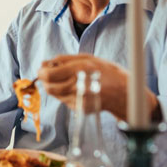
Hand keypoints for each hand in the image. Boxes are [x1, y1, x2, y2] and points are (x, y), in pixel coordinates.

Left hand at [37, 54, 156, 120]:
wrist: (124, 93)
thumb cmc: (107, 72)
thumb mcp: (88, 58)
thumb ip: (64, 59)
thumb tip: (45, 63)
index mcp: (80, 70)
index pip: (49, 75)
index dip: (41, 72)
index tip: (42, 68)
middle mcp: (78, 86)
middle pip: (48, 86)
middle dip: (45, 80)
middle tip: (49, 74)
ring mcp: (78, 100)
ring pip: (54, 94)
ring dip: (54, 86)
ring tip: (66, 80)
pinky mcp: (79, 108)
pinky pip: (64, 100)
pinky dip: (64, 93)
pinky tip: (76, 88)